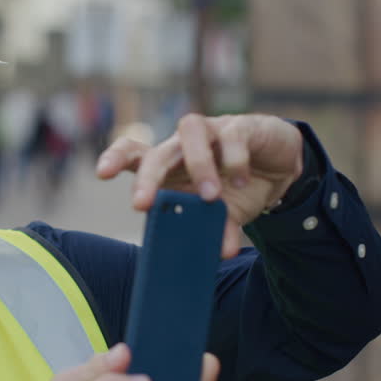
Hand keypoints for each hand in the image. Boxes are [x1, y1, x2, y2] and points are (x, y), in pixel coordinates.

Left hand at [96, 114, 303, 257]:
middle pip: (157, 151)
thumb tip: (220, 253)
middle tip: (142, 205)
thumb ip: (217, 229)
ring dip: (198, 164)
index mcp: (169, 166)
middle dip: (147, 178)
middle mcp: (183, 144)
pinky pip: (232, 135)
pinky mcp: (241, 126)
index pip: (133, 152)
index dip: (115, 158)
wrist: (278, 168)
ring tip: (210, 196)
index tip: (101, 174)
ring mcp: (212, 130)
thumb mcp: (224, 213)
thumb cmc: (236, 188)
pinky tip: (242, 179)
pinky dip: (235, 160)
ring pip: (190, 130)